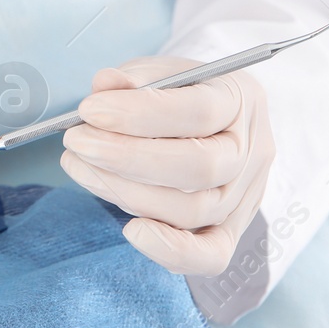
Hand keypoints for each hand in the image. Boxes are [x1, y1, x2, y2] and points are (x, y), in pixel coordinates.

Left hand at [60, 56, 273, 275]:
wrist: (214, 121)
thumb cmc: (180, 93)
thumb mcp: (158, 71)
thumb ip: (133, 79)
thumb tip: (104, 85)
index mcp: (239, 99)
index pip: (199, 111)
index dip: (139, 114)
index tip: (90, 111)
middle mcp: (251, 151)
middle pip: (199, 167)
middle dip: (126, 157)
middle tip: (77, 142)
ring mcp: (244, 196)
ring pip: (194, 210)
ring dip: (125, 193)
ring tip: (80, 166)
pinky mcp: (231, 231)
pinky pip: (211, 256)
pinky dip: (170, 251)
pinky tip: (130, 231)